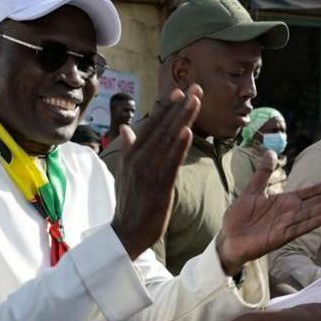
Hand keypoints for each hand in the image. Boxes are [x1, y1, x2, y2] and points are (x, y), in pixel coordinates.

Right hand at [112, 84, 202, 259]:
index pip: (151, 125)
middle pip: (162, 127)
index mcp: (132, 154)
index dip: (166, 108)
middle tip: (195, 88)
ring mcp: (148, 172)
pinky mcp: (159, 186)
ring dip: (183, 118)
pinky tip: (188, 131)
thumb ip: (128, 148)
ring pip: (168, 140)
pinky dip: (179, 146)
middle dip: (180, 107)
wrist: (126, 232)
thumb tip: (126, 128)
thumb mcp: (125, 172)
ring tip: (196, 100)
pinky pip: (171, 162)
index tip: (180, 92)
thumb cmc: (129, 203)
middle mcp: (139, 159)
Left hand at [216, 151, 320, 274]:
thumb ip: (263, 173)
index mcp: (286, 201)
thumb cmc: (240, 217)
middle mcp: (290, 213)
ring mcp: (286, 225)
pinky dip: (308, 224)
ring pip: (311, 215)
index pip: (313, 191)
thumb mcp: (252, 191)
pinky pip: (296, 230)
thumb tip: (269, 152)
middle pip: (318, 202)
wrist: (228, 238)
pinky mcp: (278, 237)